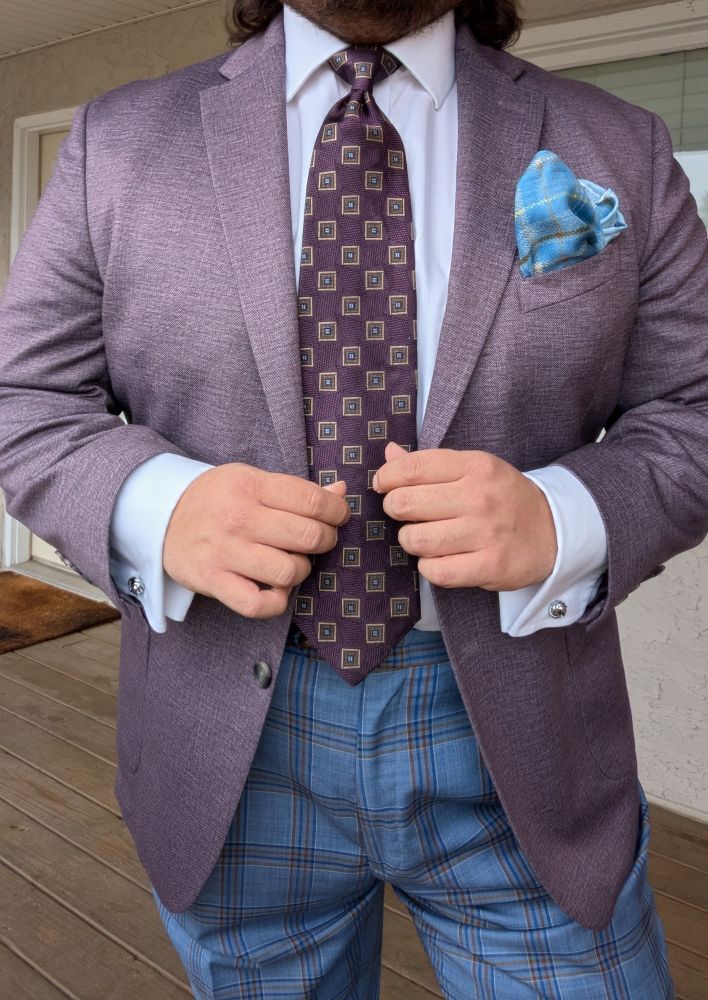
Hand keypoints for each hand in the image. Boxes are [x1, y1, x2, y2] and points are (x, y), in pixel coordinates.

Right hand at [163, 463, 349, 617]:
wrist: (160, 516)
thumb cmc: (217, 499)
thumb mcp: (251, 480)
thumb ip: (296, 489)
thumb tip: (341, 492)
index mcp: (250, 485)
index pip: (313, 501)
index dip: (337, 511)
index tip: (338, 516)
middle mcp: (239, 518)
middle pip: (308, 536)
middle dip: (326, 540)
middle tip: (319, 540)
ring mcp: (225, 552)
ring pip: (290, 571)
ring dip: (301, 570)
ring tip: (293, 562)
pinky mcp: (213, 581)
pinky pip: (259, 604)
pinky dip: (277, 601)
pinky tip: (276, 589)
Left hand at [373, 442, 557, 590]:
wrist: (554, 531)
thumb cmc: (503, 498)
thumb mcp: (475, 469)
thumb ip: (430, 463)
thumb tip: (389, 455)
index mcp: (476, 466)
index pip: (412, 468)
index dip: (387, 478)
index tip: (384, 486)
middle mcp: (480, 498)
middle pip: (405, 504)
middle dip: (395, 510)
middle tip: (407, 514)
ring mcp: (485, 534)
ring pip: (415, 540)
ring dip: (412, 541)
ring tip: (425, 537)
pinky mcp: (489, 566)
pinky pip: (435, 571)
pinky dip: (429, 567)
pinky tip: (440, 558)